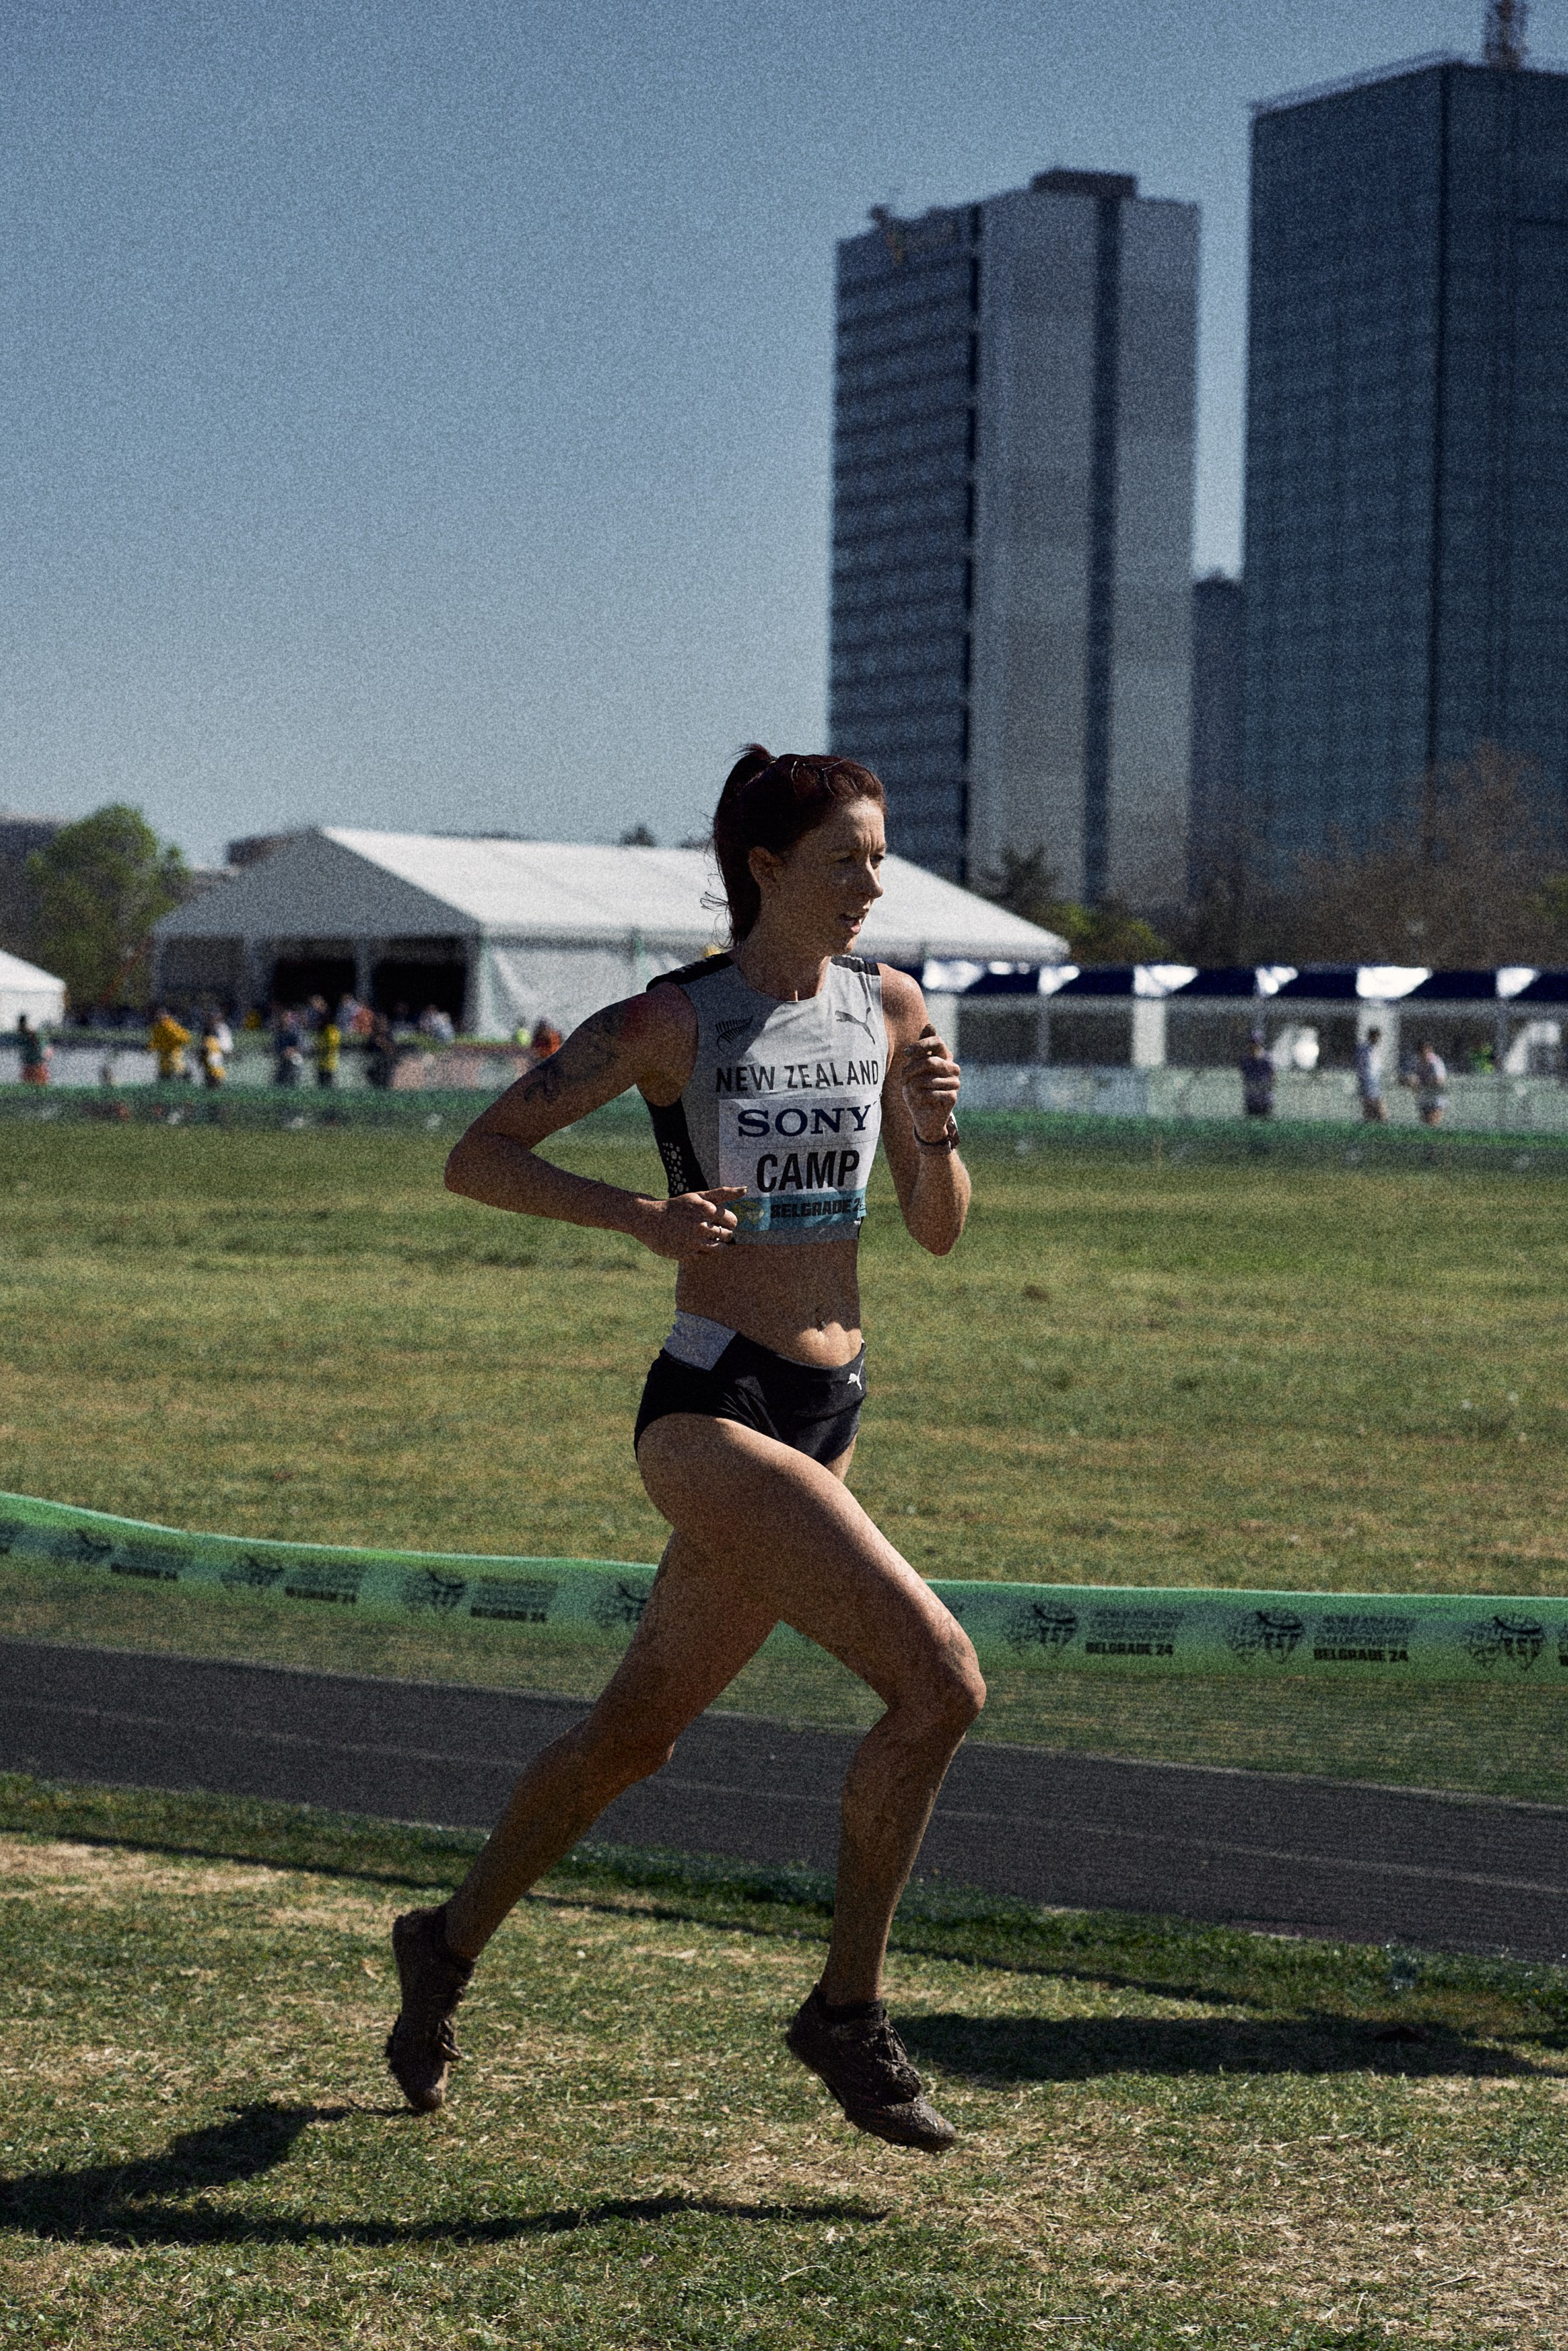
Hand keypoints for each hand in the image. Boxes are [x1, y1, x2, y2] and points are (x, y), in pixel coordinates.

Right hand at [636, 1186, 745, 1258]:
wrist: (649, 1219)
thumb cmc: (678, 1207)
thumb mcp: (698, 1196)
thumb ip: (723, 1193)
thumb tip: (746, 1189)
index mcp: (707, 1209)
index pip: (733, 1220)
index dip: (727, 1221)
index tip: (718, 1219)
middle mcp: (701, 1226)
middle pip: (728, 1235)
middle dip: (723, 1233)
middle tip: (709, 1229)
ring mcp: (694, 1242)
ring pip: (720, 1248)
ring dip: (715, 1243)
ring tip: (703, 1237)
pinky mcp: (686, 1255)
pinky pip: (705, 1256)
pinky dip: (701, 1251)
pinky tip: (691, 1243)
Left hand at [901, 1024, 959, 1142]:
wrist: (923, 1116)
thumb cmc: (917, 1089)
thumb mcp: (914, 1067)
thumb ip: (921, 1049)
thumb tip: (930, 1025)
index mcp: (944, 1056)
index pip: (937, 1041)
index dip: (921, 1045)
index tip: (906, 1053)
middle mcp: (952, 1067)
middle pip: (931, 1061)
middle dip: (912, 1070)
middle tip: (902, 1078)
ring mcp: (955, 1082)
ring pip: (929, 1079)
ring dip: (914, 1085)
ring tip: (912, 1090)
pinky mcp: (953, 1097)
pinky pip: (932, 1093)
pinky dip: (921, 1096)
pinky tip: (921, 1099)